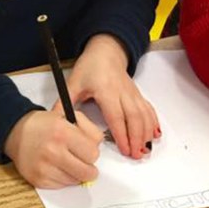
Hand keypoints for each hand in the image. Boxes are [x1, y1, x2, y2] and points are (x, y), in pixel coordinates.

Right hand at [4, 110, 101, 187]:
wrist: (16, 133)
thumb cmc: (45, 125)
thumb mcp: (69, 116)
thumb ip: (89, 130)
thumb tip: (98, 150)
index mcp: (62, 133)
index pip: (93, 154)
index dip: (92, 152)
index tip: (86, 150)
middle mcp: (53, 151)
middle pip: (87, 172)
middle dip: (88, 167)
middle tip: (82, 161)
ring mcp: (44, 168)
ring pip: (75, 181)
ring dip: (75, 173)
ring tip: (66, 162)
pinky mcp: (38, 180)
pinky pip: (62, 186)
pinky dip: (63, 178)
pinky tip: (56, 167)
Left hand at [61, 34, 159, 159]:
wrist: (106, 51)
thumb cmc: (89, 67)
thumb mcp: (73, 84)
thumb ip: (63, 104)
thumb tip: (53, 123)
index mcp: (106, 90)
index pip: (116, 116)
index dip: (122, 134)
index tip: (124, 149)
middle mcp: (123, 92)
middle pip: (134, 117)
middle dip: (137, 138)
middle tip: (136, 155)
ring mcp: (132, 93)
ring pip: (144, 114)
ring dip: (146, 133)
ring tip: (145, 150)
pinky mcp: (138, 94)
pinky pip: (148, 109)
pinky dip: (153, 122)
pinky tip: (155, 135)